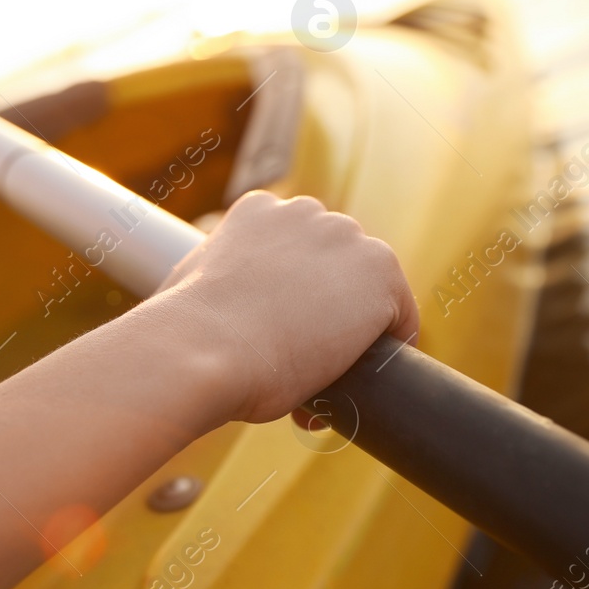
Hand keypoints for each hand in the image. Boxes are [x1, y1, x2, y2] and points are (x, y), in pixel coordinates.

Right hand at [158, 191, 417, 424]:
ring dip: (355, 331)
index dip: (298, 298)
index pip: (301, 250)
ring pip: (371, 292)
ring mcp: (347, 239)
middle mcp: (307, 212)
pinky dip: (387, 349)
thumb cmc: (187, 332)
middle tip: (301, 363)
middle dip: (327, 313)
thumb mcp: (195, 284)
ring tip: (325, 378)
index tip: (283, 336)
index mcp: (260, 209)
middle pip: (340, 267)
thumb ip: (222, 278)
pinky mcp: (380, 274)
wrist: (202, 349)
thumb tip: (230, 309)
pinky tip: (360, 379)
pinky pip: (401, 318)